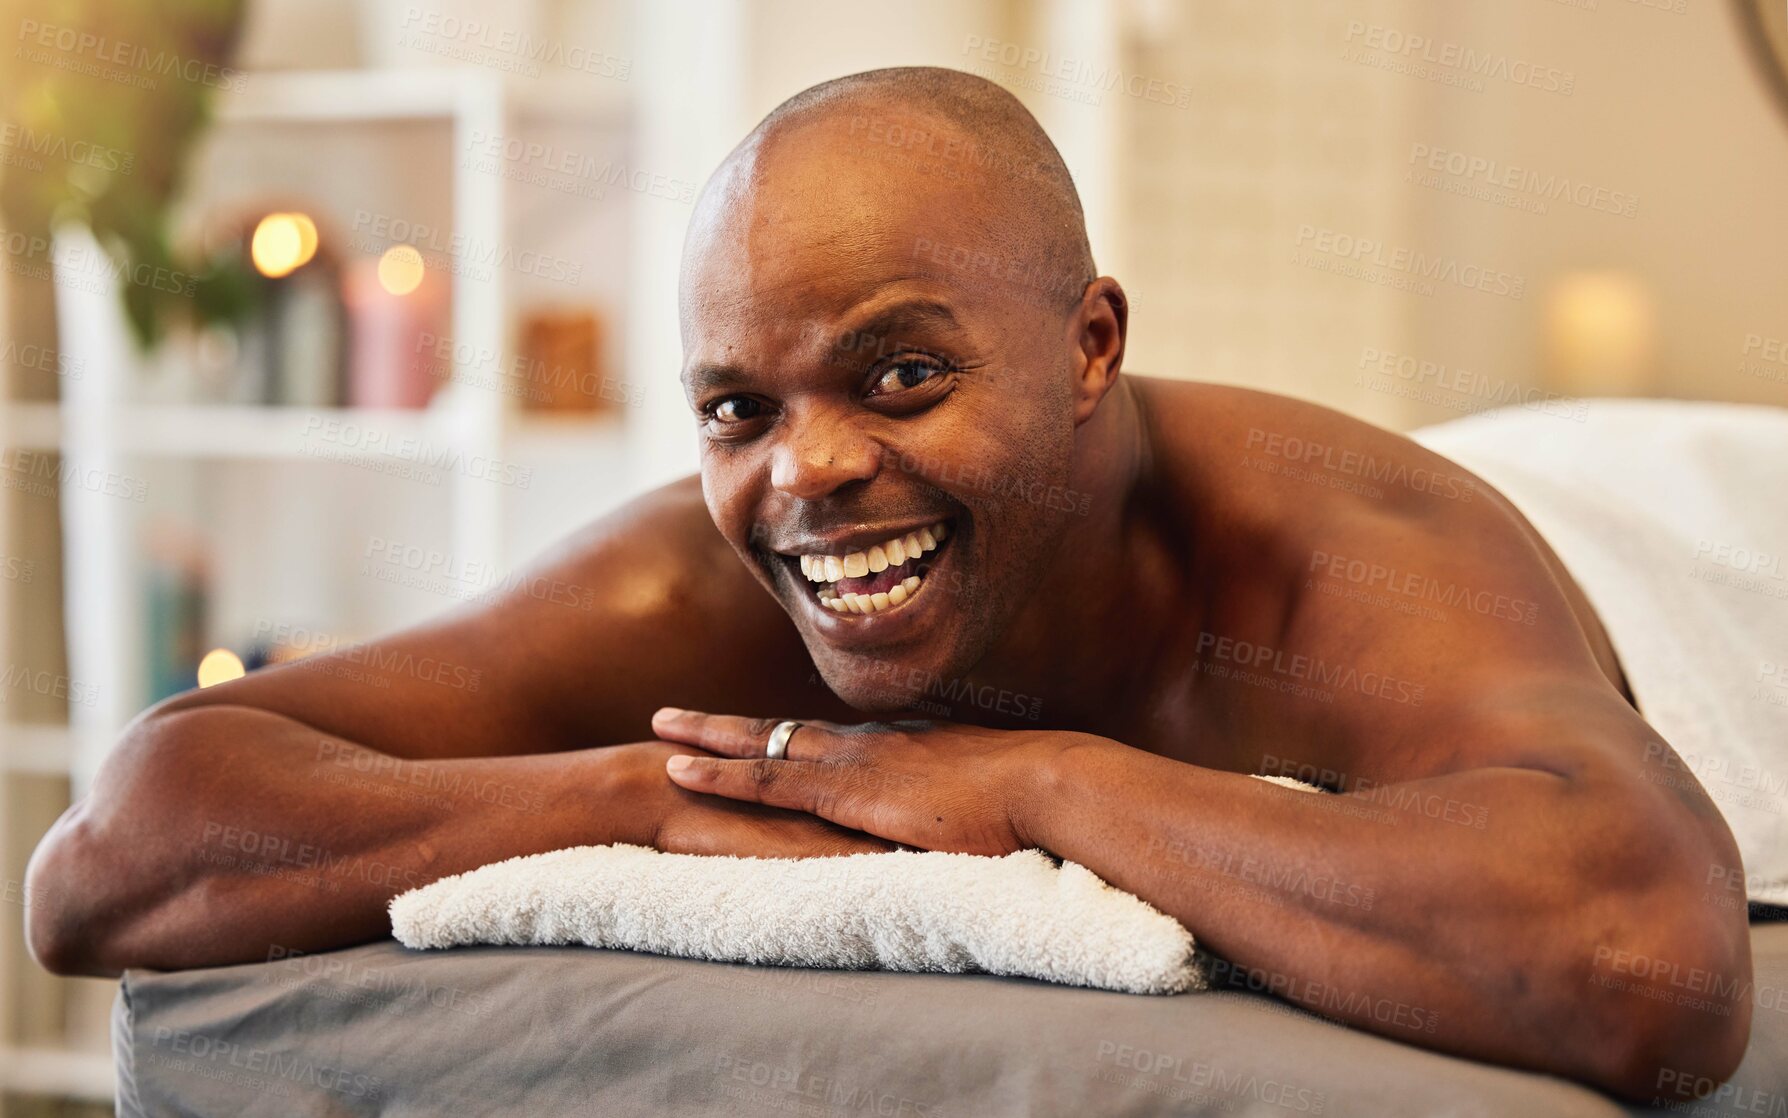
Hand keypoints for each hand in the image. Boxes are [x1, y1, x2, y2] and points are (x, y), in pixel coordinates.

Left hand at [650, 709, 1087, 855]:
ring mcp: (853, 761)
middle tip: (677, 717)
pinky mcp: (844, 789)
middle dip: (727, 726)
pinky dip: (719, 773)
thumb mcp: (989, 805)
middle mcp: (870, 743)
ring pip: (762, 743)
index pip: (831, 742)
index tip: (756, 735)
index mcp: (903, 748)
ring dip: (708, 738)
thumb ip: (963, 815)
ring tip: (661, 729)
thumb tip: (966, 833)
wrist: (1044, 787)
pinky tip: (678, 771)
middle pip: (782, 730)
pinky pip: (765, 780)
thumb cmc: (1033, 804)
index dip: (788, 739)